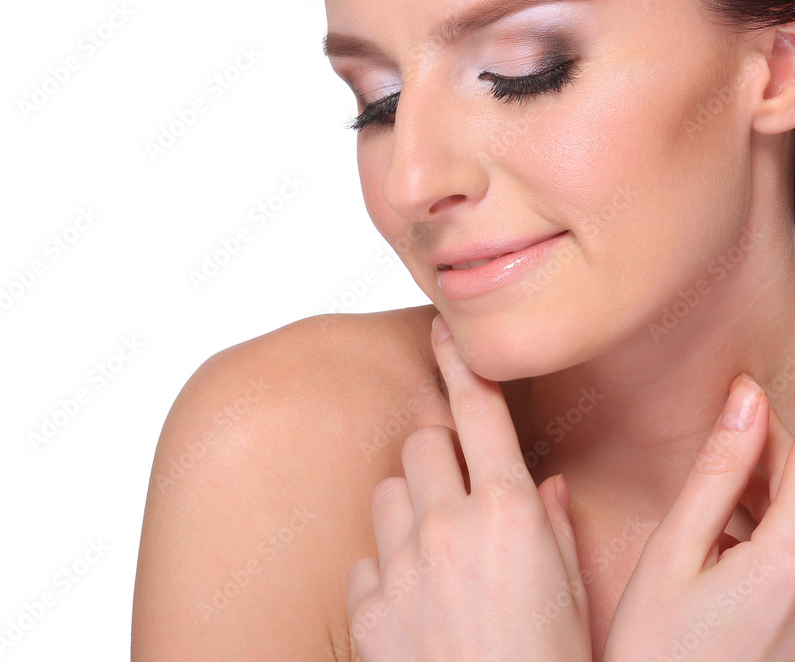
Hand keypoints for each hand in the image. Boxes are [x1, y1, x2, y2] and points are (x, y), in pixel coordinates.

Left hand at [345, 314, 591, 661]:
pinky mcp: (368, 607)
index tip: (444, 331)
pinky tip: (415, 609)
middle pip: (421, 443)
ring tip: (436, 559)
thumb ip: (555, 527)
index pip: (479, 414)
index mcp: (510, 514)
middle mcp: (448, 527)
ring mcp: (401, 566)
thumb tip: (545, 486)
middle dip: (437, 459)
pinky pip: (368, 559)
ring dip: (408, 511)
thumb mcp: (573, 594)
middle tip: (458, 501)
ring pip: (387, 493)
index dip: (461, 364)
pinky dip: (387, 573)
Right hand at [604, 374, 794, 660]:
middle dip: (773, 460)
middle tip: (725, 448)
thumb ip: (717, 473)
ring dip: (774, 497)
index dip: (770, 426)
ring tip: (723, 496)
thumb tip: (745, 401)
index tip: (734, 397)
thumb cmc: (660, 643)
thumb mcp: (676, 549)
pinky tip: (731, 543)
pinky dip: (773, 535)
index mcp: (792, 561)